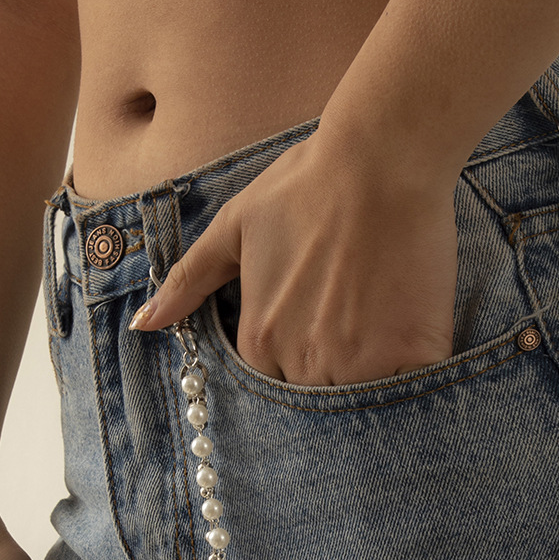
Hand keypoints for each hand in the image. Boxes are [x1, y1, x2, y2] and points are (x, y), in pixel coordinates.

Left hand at [128, 129, 460, 385]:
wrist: (381, 159)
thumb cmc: (306, 185)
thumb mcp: (233, 227)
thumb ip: (188, 282)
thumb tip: (143, 325)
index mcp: (261, 342)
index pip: (273, 384)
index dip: (297, 357)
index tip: (318, 322)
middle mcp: (305, 362)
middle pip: (319, 396)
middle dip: (335, 369)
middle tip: (355, 317)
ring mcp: (361, 363)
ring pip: (364, 400)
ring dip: (375, 373)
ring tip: (384, 321)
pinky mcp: (412, 354)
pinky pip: (413, 389)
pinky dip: (416, 374)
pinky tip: (415, 332)